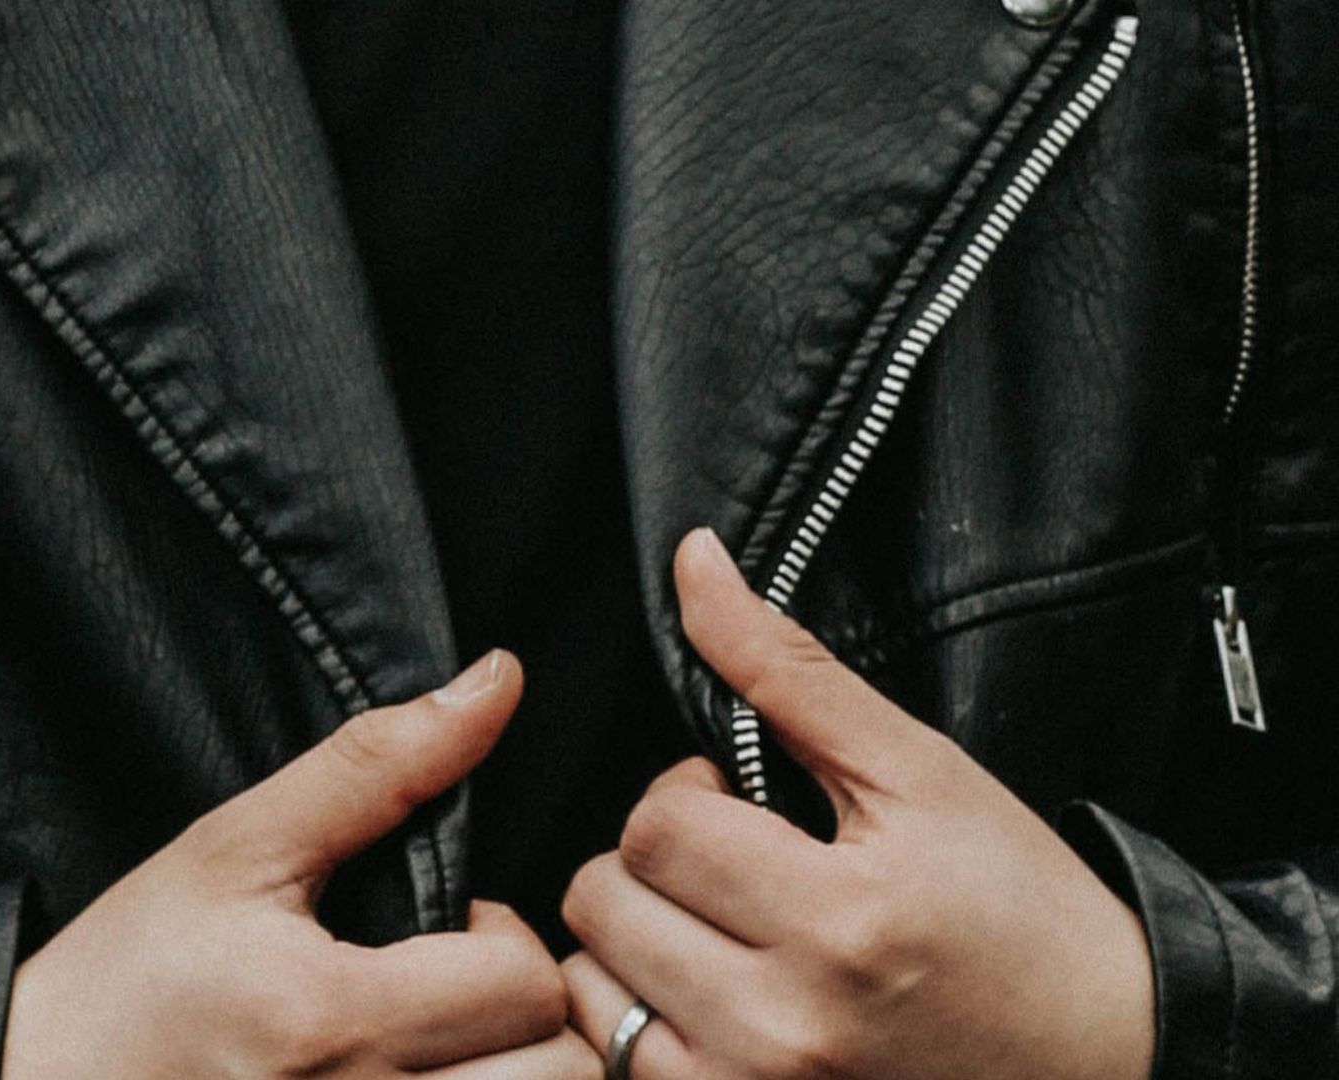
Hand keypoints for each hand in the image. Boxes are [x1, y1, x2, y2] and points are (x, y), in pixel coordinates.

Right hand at [3, 650, 600, 1079]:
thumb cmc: (129, 975)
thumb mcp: (235, 851)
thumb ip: (376, 765)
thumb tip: (498, 678)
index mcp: (327, 1018)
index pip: (523, 985)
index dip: (503, 941)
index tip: (445, 932)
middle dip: (528, 1026)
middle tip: (459, 998)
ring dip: (509, 1079)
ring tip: (442, 1049)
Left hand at [560, 529, 1154, 1079]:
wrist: (1102, 1060)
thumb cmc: (1018, 914)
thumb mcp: (921, 774)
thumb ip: (789, 670)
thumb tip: (694, 563)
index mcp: (841, 920)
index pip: (656, 828)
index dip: (685, 793)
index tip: (740, 802)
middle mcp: (788, 1025)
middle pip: (606, 903)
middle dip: (651, 860)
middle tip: (730, 862)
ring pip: (592, 985)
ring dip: (632, 939)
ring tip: (717, 926)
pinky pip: (617, 1060)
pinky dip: (636, 1014)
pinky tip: (702, 989)